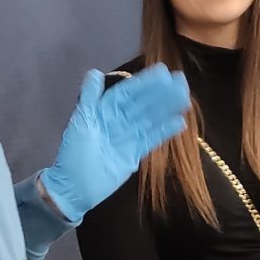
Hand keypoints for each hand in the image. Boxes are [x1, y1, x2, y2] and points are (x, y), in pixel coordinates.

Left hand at [38, 66, 191, 222]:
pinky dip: (165, 131)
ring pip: (150, 119)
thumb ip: (89, 97)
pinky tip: (179, 122)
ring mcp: (128, 137)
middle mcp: (118, 120)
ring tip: (185, 99)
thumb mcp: (80, 121)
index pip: (128, 93)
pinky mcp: (134, 154)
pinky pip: (151, 139)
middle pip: (143, 104)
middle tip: (182, 82)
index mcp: (104, 110)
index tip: (164, 72)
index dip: (145, 83)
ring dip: (167, 108)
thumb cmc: (73, 153)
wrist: (74, 187)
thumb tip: (95, 72)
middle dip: (161, 93)